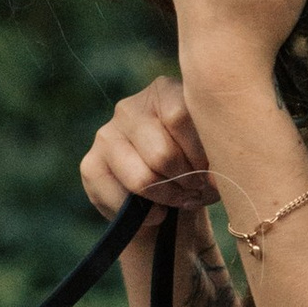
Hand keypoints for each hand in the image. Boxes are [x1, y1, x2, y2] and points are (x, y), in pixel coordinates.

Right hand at [81, 76, 216, 222]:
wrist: (171, 198)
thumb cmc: (197, 166)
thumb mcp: (212, 152)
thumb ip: (215, 156)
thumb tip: (217, 179)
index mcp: (163, 91)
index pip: (179, 116)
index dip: (199, 153)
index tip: (211, 171)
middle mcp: (129, 108)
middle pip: (162, 153)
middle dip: (186, 181)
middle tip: (196, 190)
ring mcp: (106, 135)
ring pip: (142, 178)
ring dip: (168, 198)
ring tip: (181, 199)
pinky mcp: (90, 165)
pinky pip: (122, 199)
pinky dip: (147, 215)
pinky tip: (157, 211)